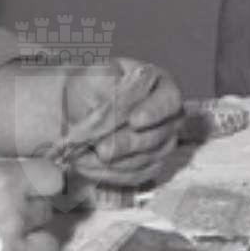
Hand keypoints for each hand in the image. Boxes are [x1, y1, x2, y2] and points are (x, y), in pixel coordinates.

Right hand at [0, 158, 65, 250]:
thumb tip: (14, 180)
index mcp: (4, 182)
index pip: (53, 179)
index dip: (45, 185)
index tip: (37, 191)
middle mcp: (15, 217)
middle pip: (47, 213)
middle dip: (30, 216)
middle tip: (6, 222)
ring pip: (50, 248)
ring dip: (35, 248)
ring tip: (11, 250)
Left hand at [51, 60, 183, 187]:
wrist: (81, 107)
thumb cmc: (92, 85)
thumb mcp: (95, 75)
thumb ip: (107, 84)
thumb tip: (116, 104)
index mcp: (162, 86)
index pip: (169, 101)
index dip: (154, 112)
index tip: (134, 120)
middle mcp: (169, 117)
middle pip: (158, 135)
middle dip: (127, 143)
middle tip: (101, 149)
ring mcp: (162, 143)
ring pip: (146, 159)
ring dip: (114, 162)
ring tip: (83, 158)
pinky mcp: (149, 165)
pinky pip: (136, 176)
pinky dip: (111, 174)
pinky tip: (86, 167)